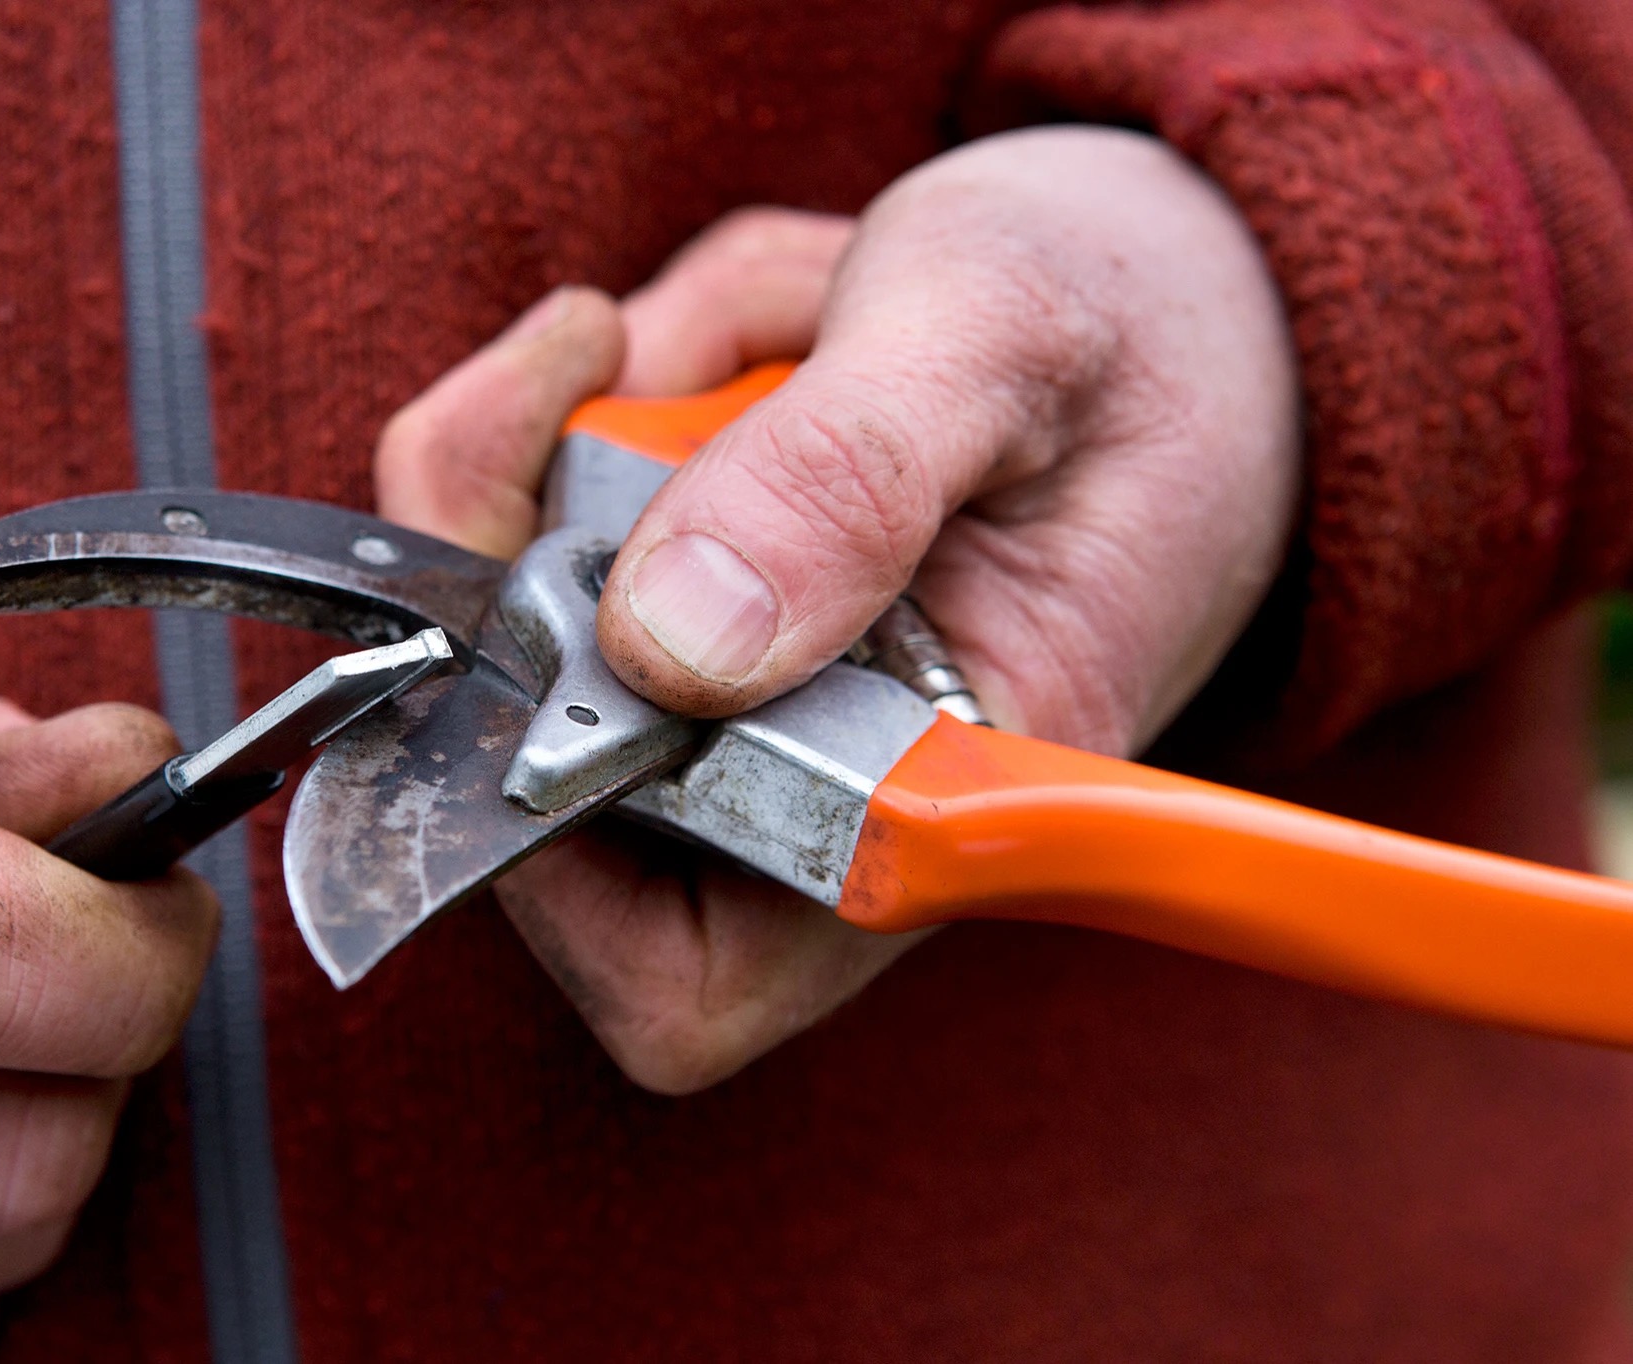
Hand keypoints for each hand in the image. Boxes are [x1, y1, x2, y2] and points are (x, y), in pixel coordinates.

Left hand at [377, 126, 1298, 1092]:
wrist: (1195, 289)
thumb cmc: (1146, 332)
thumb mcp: (1013, 341)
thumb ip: (849, 478)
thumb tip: (667, 644)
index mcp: (936, 800)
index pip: (680, 977)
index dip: (545, 850)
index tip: (533, 609)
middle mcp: (821, 774)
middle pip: (545, 767)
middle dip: (523, 528)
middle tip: (605, 363)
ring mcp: (750, 687)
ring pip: (539, 604)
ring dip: (604, 418)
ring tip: (788, 320)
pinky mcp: (707, 593)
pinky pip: (567, 501)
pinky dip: (630, 382)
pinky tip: (770, 323)